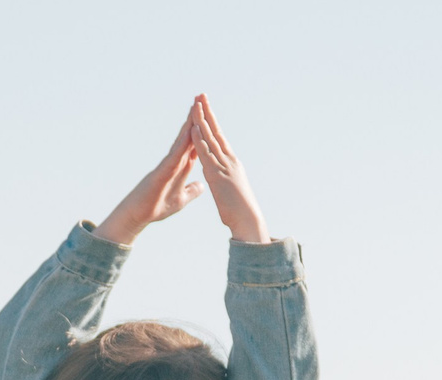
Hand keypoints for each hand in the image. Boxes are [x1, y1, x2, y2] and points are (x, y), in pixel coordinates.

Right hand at [96, 107, 204, 247]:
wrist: (140, 216)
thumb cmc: (157, 207)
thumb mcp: (182, 199)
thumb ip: (191, 190)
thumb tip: (201, 186)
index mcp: (181, 166)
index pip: (195, 144)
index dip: (203, 130)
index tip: (211, 115)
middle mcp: (175, 160)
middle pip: (188, 135)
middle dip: (196, 117)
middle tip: (202, 97)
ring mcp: (167, 163)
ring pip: (181, 140)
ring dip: (189, 123)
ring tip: (196, 105)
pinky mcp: (161, 171)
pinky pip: (174, 154)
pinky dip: (182, 143)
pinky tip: (188, 132)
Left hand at [191, 94, 268, 244]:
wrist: (249, 222)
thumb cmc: (240, 212)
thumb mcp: (230, 191)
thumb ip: (224, 181)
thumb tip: (220, 178)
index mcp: (230, 163)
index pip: (219, 138)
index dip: (211, 122)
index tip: (205, 108)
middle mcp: (229, 160)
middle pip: (216, 131)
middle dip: (208, 112)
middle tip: (201, 95)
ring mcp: (224, 166)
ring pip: (210, 139)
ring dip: (202, 121)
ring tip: (195, 104)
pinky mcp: (218, 176)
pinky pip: (206, 154)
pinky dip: (199, 140)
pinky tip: (193, 128)